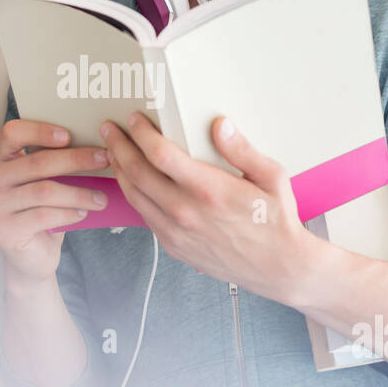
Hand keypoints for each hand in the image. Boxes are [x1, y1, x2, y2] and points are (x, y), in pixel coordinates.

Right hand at [0, 118, 110, 288]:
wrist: (30, 252)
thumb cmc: (39, 209)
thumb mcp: (44, 180)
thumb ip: (54, 161)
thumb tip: (91, 145)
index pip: (12, 133)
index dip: (40, 131)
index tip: (68, 135)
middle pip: (37, 162)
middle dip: (75, 159)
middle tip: (102, 159)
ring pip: (44, 191)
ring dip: (79, 193)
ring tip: (100, 197)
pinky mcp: (5, 230)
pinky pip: (44, 216)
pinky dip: (69, 213)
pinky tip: (83, 213)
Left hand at [100, 111, 312, 301]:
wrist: (277, 267)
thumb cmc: (276, 220)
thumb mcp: (271, 177)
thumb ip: (242, 149)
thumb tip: (220, 125)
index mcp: (209, 190)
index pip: (161, 154)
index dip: (142, 133)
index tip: (136, 119)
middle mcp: (186, 212)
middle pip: (137, 172)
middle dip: (119, 146)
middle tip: (110, 130)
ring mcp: (176, 232)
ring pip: (134, 196)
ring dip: (120, 170)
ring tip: (114, 152)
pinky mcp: (173, 247)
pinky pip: (144, 216)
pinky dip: (133, 194)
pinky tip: (132, 182)